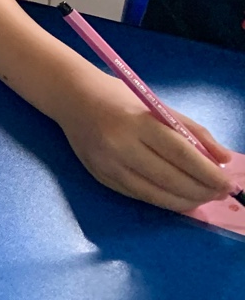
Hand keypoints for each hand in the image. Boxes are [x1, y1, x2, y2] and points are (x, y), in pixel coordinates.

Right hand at [56, 75, 233, 211]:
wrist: (71, 98)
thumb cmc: (119, 97)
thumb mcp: (157, 106)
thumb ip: (192, 131)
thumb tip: (223, 159)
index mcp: (137, 123)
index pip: (181, 155)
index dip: (208, 173)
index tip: (227, 183)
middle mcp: (120, 147)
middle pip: (170, 179)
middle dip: (201, 191)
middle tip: (219, 194)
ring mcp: (108, 165)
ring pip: (155, 195)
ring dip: (185, 201)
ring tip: (203, 198)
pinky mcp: (100, 178)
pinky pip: (138, 195)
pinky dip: (163, 200)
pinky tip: (178, 198)